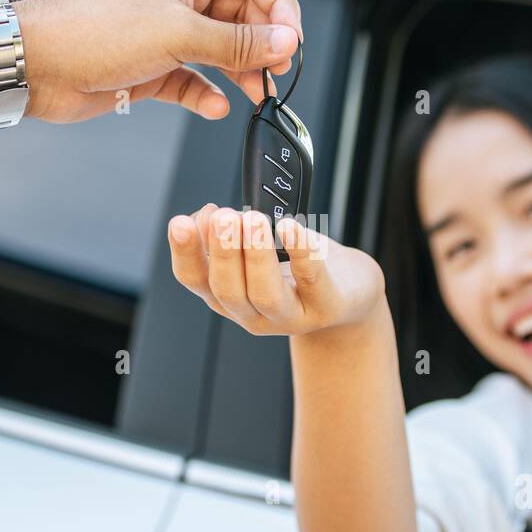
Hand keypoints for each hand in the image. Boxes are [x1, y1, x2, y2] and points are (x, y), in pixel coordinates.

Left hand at [13, 0, 301, 123]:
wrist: (37, 64)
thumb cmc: (90, 30)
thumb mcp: (177, 33)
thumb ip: (236, 43)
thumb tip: (282, 41)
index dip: (279, 5)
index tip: (289, 39)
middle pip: (242, 13)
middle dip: (263, 42)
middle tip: (275, 69)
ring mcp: (165, 31)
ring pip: (221, 48)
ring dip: (242, 70)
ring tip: (256, 90)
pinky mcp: (152, 65)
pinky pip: (194, 78)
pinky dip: (208, 92)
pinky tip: (216, 105)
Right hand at [167, 205, 384, 336]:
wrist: (350, 292)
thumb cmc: (298, 267)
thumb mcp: (258, 249)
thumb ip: (232, 234)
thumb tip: (209, 214)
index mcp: (228, 295)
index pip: (195, 280)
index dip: (185, 253)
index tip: (180, 222)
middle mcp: (253, 312)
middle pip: (227, 291)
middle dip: (222, 251)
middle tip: (223, 217)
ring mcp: (290, 316)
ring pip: (265, 294)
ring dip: (255, 255)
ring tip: (251, 219)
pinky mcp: (326, 308)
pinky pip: (312, 280)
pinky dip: (300, 251)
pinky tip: (290, 227)